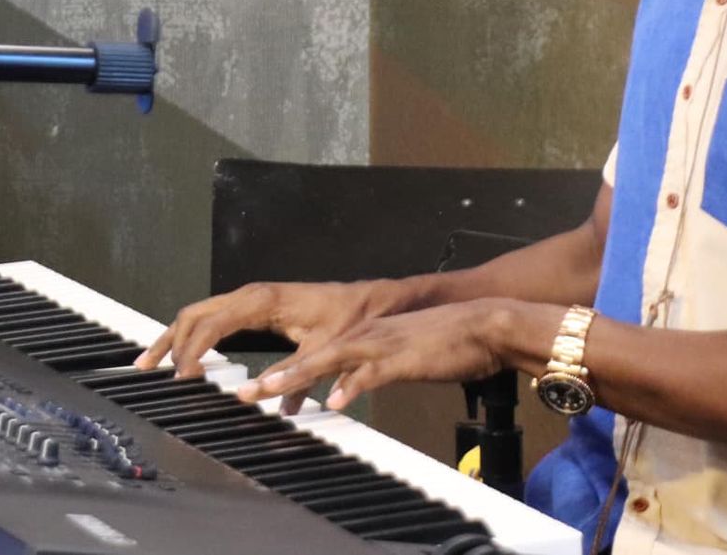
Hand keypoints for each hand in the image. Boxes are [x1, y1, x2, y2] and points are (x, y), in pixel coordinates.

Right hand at [137, 279, 409, 379]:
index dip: (191, 352)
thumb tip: (252, 397)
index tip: (180, 379)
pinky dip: (193, 334)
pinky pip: (214, 317)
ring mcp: (252, 298)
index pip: (212, 325)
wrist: (370, 301)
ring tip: (151, 362)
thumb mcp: (321, 352)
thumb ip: (288, 376)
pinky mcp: (256, 306)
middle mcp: (252, 295)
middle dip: (170, 341)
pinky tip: (183, 356)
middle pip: (196, 314)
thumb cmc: (349, 321)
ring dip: (175, 336)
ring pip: (200, 313)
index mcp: (263, 301)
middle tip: (148, 370)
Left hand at [234, 300, 542, 412]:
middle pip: (311, 357)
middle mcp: (365, 337)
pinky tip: (335, 401)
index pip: (312, 356)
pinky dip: (352, 386)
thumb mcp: (397, 359)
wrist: (483, 324)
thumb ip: (366, 374)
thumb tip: (339, 393)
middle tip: (243, 394)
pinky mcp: (404, 357)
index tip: (251, 390)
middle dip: (274, 376)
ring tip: (269, 390)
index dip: (281, 373)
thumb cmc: (444, 344)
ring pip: (332, 359)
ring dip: (299, 376)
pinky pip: (373, 373)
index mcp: (362, 337)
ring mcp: (383, 345)